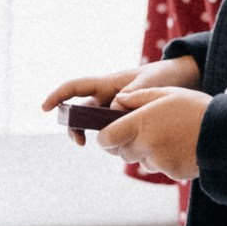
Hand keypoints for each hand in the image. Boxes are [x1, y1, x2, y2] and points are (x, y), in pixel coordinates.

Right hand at [43, 56, 202, 146]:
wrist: (182, 80)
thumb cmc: (163, 77)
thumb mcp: (149, 85)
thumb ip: (131, 97)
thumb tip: (113, 112)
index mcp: (107, 83)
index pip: (75, 87)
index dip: (58, 96)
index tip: (44, 108)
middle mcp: (107, 95)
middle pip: (81, 111)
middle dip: (75, 126)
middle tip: (80, 142)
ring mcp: (116, 108)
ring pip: (97, 124)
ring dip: (98, 136)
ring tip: (112, 148)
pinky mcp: (127, 118)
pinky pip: (114, 130)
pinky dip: (115, 139)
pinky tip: (127, 147)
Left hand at [98, 86, 210, 180]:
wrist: (226, 132)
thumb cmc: (195, 107)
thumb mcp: (166, 93)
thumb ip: (138, 98)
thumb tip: (118, 102)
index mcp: (140, 123)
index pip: (107, 138)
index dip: (105, 138)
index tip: (109, 134)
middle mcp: (146, 144)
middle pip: (122, 152)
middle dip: (127, 144)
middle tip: (144, 132)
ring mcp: (159, 161)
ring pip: (141, 160)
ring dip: (147, 152)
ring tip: (168, 136)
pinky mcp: (172, 173)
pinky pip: (160, 168)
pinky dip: (164, 160)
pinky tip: (180, 147)